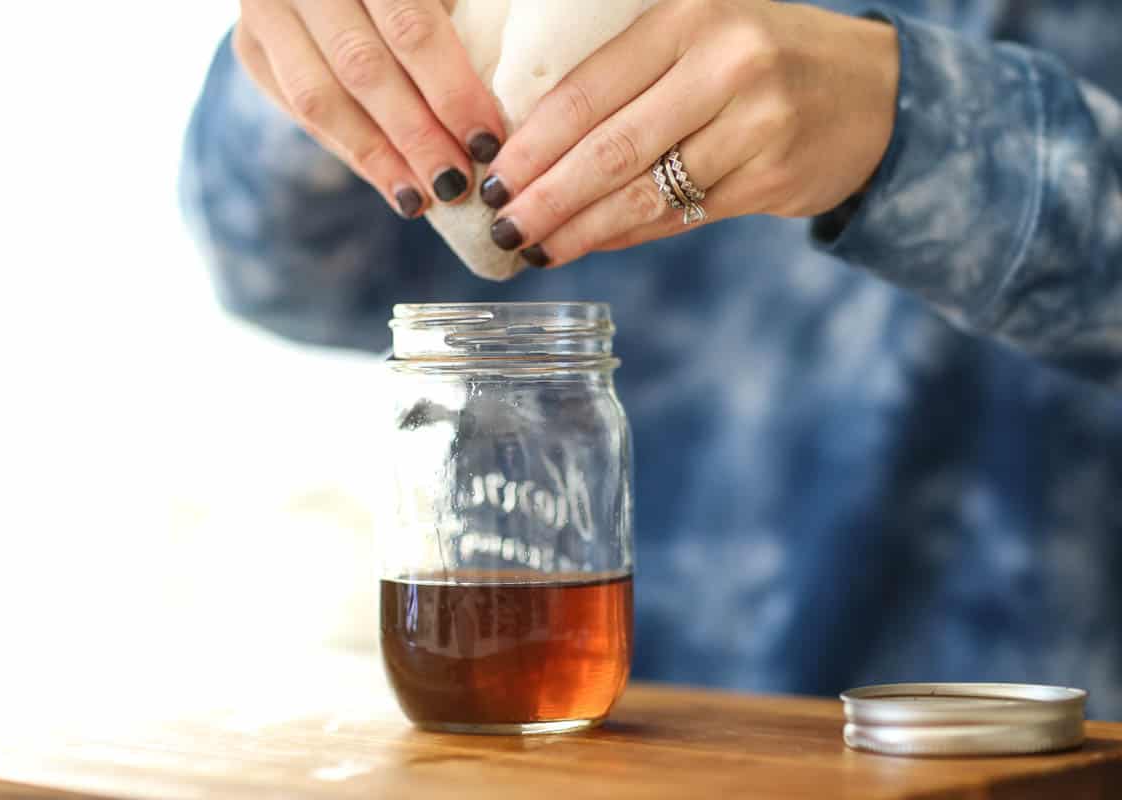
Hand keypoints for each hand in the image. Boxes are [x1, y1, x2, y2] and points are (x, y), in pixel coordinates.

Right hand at [233, 0, 504, 217]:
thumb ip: (460, 20)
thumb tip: (502, 105)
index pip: (410, 27)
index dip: (451, 90)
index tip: (487, 141)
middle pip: (362, 68)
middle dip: (415, 135)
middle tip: (457, 183)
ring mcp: (265, 10)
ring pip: (320, 99)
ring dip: (377, 157)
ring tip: (421, 199)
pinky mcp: (250, 47)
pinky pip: (300, 112)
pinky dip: (351, 152)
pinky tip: (391, 182)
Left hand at [477, 0, 899, 267]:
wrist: (875, 93)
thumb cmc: (764, 59)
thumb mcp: (702, 32)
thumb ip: (631, 71)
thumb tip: (533, 143)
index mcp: (690, 16)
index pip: (589, 89)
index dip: (532, 142)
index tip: (491, 176)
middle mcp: (726, 65)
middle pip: (611, 148)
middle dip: (546, 196)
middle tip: (502, 226)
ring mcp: (756, 125)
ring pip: (644, 193)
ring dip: (580, 229)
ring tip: (534, 249)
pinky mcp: (773, 178)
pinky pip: (680, 218)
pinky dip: (627, 236)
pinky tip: (590, 245)